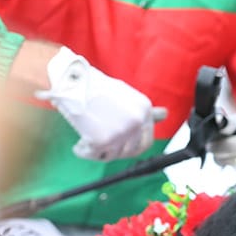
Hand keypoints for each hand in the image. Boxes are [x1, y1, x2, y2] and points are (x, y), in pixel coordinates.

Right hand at [35, 47, 160, 161]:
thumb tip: (165, 114)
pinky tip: (79, 144)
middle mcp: (137, 121)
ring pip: (113, 155)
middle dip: (118, 151)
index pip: (147, 139)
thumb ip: (143, 110)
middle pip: (133, 151)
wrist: (70, 80)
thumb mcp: (124, 94)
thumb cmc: (92, 85)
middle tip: (103, 145)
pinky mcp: (103, 140)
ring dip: (99, 151)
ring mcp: (122, 132)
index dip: (132, 144)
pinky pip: (93, 155)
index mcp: (144, 109)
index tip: (119, 141)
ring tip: (87, 139)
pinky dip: (83, 152)